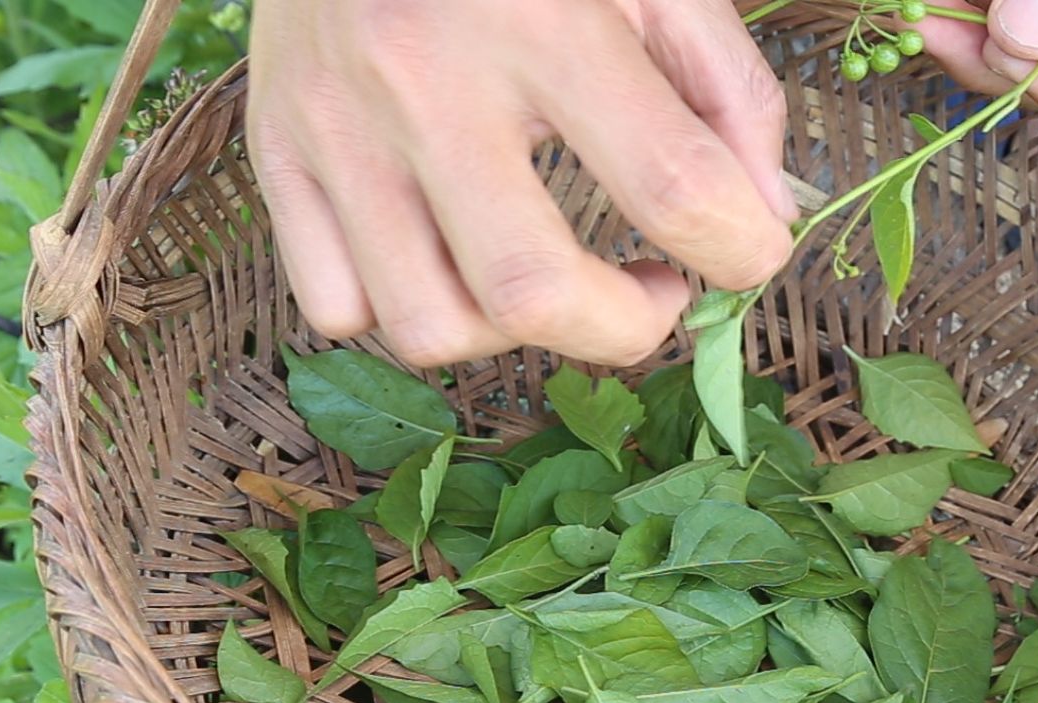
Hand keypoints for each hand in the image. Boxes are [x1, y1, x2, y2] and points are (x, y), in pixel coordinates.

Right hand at [247, 0, 795, 367]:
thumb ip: (728, 92)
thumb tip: (761, 222)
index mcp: (541, 18)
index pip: (672, 184)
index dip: (741, 252)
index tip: (747, 256)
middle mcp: (423, 80)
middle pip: (531, 292)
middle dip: (625, 331)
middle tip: (655, 294)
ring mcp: (335, 130)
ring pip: (428, 326)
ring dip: (515, 335)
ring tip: (553, 280)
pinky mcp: (275, 157)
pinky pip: (340, 308)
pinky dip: (409, 313)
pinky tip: (454, 258)